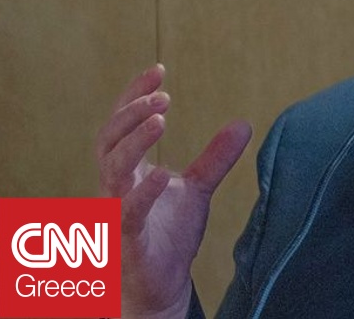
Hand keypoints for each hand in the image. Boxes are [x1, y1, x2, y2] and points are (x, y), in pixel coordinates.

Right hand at [97, 64, 251, 318]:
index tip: (158, 70)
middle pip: (109, 140)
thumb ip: (215, 157)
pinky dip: (142, 192)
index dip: (134, 95)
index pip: (122, 124)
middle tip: (162, 95)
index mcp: (128, 169)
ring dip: (134, 142)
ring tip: (160, 119)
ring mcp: (117, 211)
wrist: (162, 284)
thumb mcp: (198, 188)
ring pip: (112, 170)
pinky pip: (128, 212)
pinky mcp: (128, 239)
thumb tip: (244, 122)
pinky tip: (162, 174)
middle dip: (132, 114)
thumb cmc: (169, 233)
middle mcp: (116, 186)